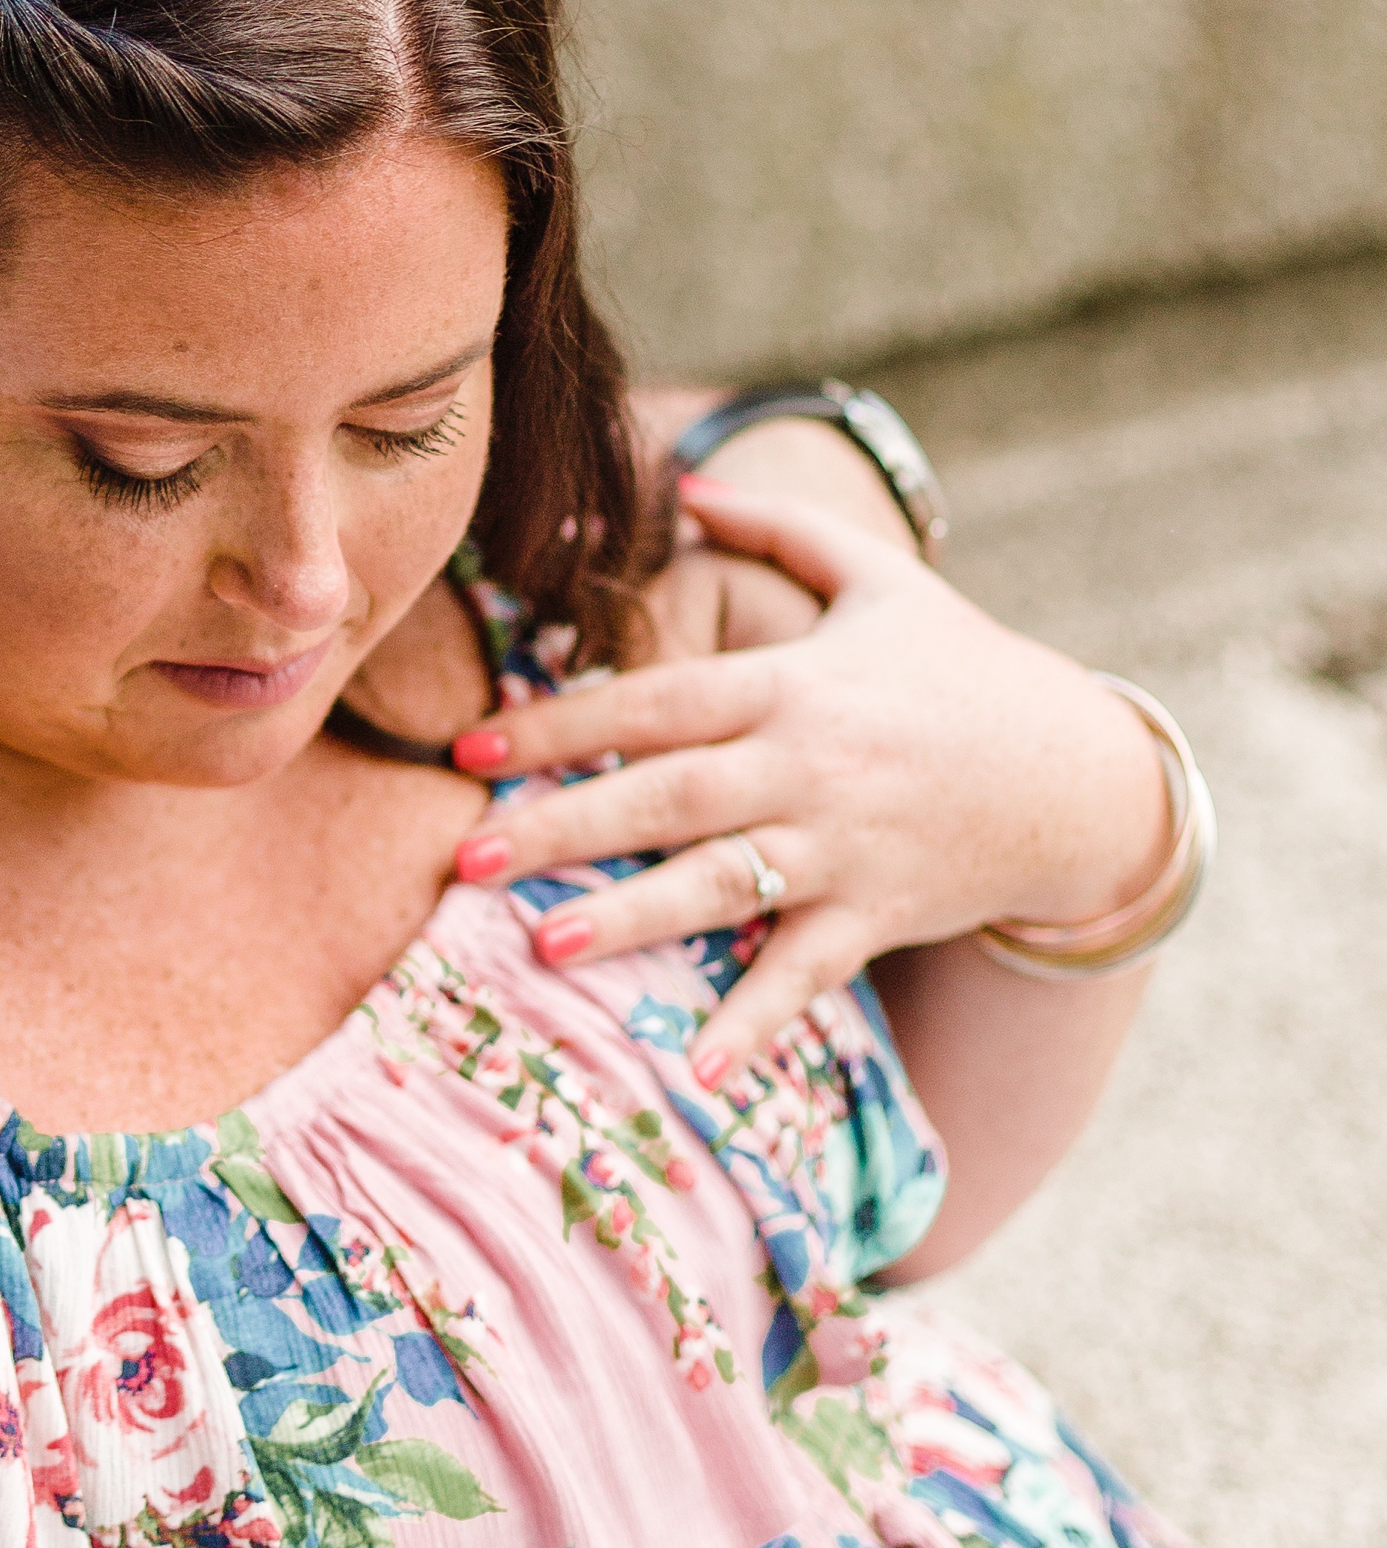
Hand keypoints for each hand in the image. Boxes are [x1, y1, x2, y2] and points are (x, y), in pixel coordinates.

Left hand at [449, 477, 1173, 1079]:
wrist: (1081, 772)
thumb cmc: (965, 670)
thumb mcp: (883, 578)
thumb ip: (782, 525)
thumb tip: (688, 480)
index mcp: (794, 684)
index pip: (656, 701)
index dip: (561, 722)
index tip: (471, 747)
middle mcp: (809, 765)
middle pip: (667, 796)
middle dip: (562, 826)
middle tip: (465, 855)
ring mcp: (846, 846)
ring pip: (721, 885)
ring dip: (630, 918)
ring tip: (540, 945)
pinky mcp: (882, 914)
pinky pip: (807, 974)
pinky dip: (755, 1020)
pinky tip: (695, 1067)